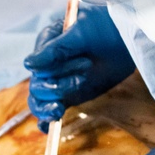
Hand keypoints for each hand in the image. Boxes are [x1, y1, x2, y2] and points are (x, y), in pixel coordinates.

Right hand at [23, 3, 134, 127]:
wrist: (127, 38)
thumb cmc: (104, 27)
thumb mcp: (81, 33)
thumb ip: (56, 50)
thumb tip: (28, 65)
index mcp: (46, 44)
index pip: (38, 66)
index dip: (54, 70)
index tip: (84, 63)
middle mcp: (48, 64)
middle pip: (38, 85)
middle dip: (57, 86)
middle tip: (84, 76)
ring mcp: (58, 80)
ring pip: (40, 100)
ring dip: (47, 107)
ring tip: (58, 110)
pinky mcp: (69, 95)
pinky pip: (51, 109)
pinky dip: (47, 120)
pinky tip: (48, 128)